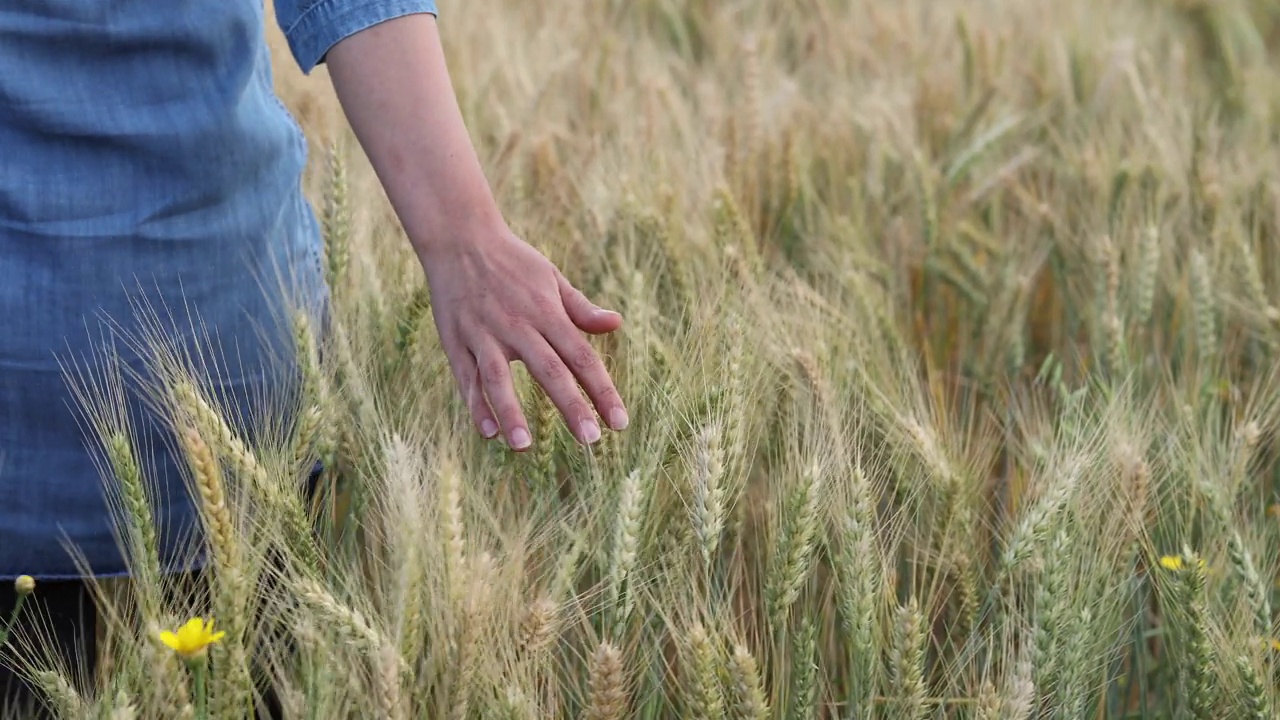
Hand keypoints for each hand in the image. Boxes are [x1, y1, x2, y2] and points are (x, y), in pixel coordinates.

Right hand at [421, 222, 628, 449]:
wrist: (459, 237)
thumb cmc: (513, 261)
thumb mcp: (551, 278)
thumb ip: (581, 308)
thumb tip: (616, 323)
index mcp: (546, 312)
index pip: (582, 357)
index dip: (602, 390)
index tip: (620, 423)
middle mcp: (517, 325)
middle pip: (549, 370)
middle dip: (571, 406)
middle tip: (591, 440)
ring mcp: (484, 334)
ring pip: (498, 378)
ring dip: (511, 412)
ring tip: (524, 446)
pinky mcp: (456, 340)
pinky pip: (466, 377)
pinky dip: (475, 404)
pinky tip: (487, 433)